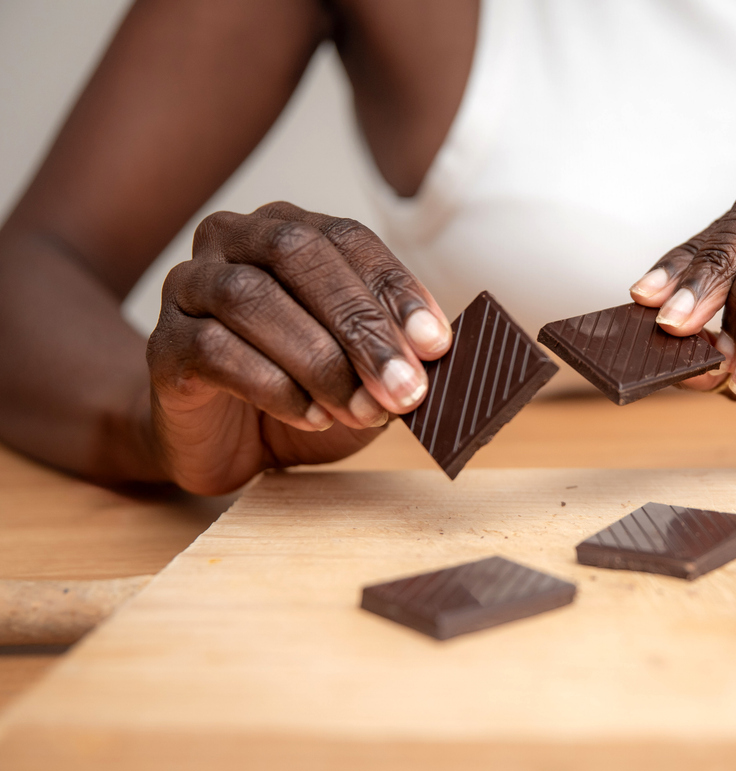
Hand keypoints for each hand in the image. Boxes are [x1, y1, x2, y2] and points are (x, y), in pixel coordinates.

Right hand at [147, 202, 451, 493]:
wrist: (220, 441)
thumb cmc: (300, 393)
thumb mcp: (363, 374)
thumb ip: (395, 357)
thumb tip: (439, 358)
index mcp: (289, 232)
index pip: (348, 238)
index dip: (395, 288)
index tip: (437, 343)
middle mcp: (232, 242)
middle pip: (297, 255)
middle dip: (361, 323)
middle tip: (404, 386)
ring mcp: (189, 289)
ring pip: (251, 299)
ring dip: (320, 360)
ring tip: (361, 410)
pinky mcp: (163, 346)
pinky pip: (215, 350)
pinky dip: (275, 386)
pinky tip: (312, 415)